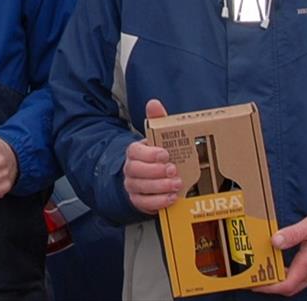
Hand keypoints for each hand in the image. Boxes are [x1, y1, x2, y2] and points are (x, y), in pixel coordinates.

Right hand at [123, 99, 181, 213]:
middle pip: (135, 170)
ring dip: (159, 187)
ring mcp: (133, 185)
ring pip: (140, 188)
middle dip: (155, 171)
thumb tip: (153, 103)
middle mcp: (130, 169)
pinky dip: (158, 202)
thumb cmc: (154, 154)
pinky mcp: (138, 200)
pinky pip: (144, 203)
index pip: (135, 151)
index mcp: (134, 152)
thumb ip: (156, 120)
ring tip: (176, 184)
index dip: (149, 154)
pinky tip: (171, 198)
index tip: (165, 154)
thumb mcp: (156, 136)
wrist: (147, 176)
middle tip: (172, 170)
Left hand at [253, 208, 306, 295]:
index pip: (286, 285)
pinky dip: (285, 273)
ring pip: (293, 282)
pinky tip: (278, 262)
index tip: (254, 283)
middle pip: (288, 287)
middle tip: (253, 278)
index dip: (268, 286)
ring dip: (277, 280)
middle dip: (270, 286)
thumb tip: (274, 242)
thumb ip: (292, 234)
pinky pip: (298, 275)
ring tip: (262, 270)